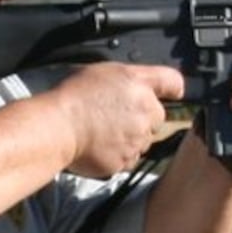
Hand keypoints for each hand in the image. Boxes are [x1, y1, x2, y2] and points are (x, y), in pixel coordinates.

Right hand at [49, 61, 181, 178]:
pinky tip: (98, 146)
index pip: (173, 83)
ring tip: (102, 132)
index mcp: (140, 85)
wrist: (58, 127)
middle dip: (142, 118)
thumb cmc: (74, 97)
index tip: (173, 93)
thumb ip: (132, 78)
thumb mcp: (104, 71)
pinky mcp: (126, 161)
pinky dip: (116, 155)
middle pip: (156, 118)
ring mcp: (138, 140)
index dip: (173, 88)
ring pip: (142, 141)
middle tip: (116, 116)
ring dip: (129, 138)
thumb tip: (144, 87)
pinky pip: (127, 159)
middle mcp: (146, 112)